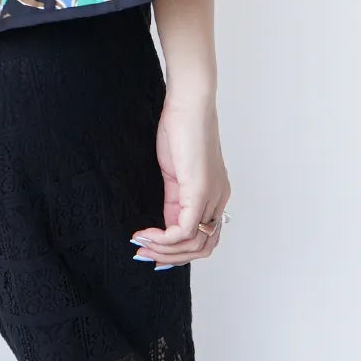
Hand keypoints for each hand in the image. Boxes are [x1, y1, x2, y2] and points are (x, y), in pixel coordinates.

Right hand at [130, 91, 230, 267]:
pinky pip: (185, 231)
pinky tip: (145, 234)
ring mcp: (211, 197)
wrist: (188, 103)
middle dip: (170, 257)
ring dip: (165, 252)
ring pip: (194, 245)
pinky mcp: (199, 191)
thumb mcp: (176, 170)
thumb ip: (175, 197)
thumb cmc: (181, 127)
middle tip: (143, 253)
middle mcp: (218, 200)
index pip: (202, 237)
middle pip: (202, 248)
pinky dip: (164, 239)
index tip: (149, 248)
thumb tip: (166, 223)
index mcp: (214, 194)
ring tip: (141, 245)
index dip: (177, 250)